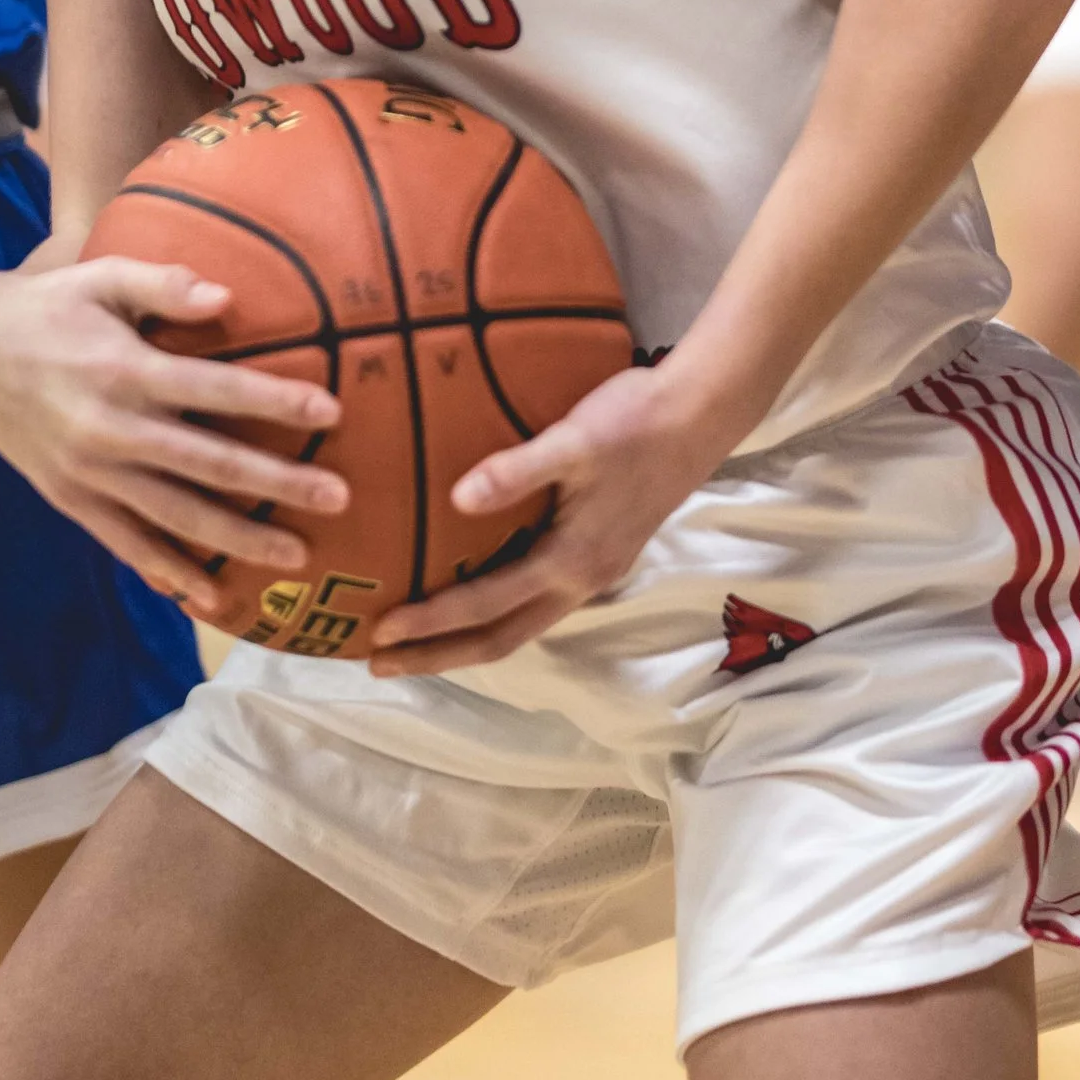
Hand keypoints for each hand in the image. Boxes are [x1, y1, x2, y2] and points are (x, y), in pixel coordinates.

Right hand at [0, 255, 346, 617]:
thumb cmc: (49, 306)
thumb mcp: (99, 276)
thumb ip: (162, 283)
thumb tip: (227, 297)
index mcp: (123, 369)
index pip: (215, 387)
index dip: (275, 399)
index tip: (332, 409)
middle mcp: (110, 429)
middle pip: (209, 463)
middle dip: (278, 482)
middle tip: (339, 496)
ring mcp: (90, 473)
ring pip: (176, 516)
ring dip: (239, 539)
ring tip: (297, 555)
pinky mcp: (72, 501)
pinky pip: (127, 544)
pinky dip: (169, 573)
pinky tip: (212, 597)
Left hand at [365, 355, 738, 674]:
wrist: (700, 415)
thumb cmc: (634, 422)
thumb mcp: (574, 440)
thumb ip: (516, 471)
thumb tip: (455, 501)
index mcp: (569, 562)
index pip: (484, 606)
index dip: (430, 623)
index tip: (379, 631)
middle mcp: (580, 582)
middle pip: (501, 639)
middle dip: (440, 656)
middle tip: (381, 664)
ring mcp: (593, 572)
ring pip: (520, 625)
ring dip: (466, 639)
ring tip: (417, 641)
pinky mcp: (598, 554)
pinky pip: (534, 600)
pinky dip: (495, 611)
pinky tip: (473, 591)